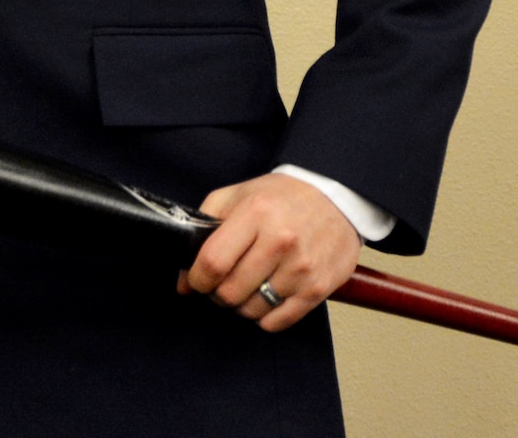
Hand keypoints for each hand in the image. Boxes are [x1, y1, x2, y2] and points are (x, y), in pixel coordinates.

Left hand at [176, 172, 360, 332]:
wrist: (334, 199)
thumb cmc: (279, 198)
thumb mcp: (236, 196)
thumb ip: (203, 228)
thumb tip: (183, 280)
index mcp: (256, 214)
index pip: (213, 262)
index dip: (196, 278)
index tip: (196, 280)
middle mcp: (280, 242)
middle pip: (230, 292)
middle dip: (217, 293)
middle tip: (222, 282)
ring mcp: (302, 268)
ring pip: (252, 310)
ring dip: (241, 305)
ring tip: (246, 286)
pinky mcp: (318, 289)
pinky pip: (278, 322)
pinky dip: (264, 317)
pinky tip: (265, 297)